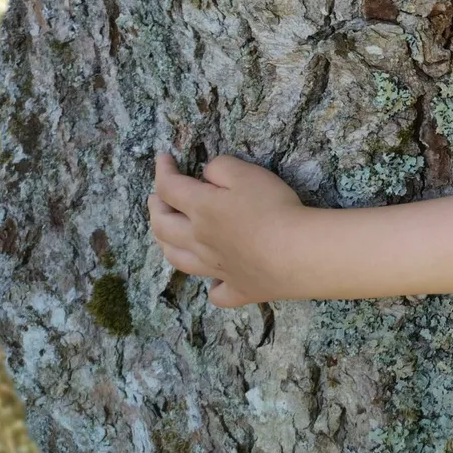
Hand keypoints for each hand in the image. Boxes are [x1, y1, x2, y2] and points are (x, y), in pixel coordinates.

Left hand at [148, 153, 308, 308]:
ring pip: (180, 260)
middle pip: (163, 227)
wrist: (297, 253)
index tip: (163, 158)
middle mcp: (200, 241)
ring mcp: (217, 269)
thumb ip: (221, 168)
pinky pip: (218, 294)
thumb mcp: (246, 173)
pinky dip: (213, 288)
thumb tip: (206, 176)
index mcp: (201, 209)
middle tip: (156, 198)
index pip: (169, 187)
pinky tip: (216, 283)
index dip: (162, 171)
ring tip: (167, 236)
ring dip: (167, 245)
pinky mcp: (239, 289)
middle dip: (155, 209)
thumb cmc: (272, 208)